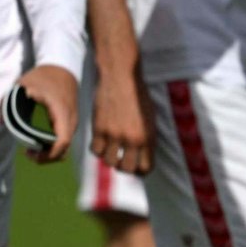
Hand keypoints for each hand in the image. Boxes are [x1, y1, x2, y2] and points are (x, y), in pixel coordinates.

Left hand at [19, 63, 78, 163]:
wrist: (62, 67)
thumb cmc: (44, 75)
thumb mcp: (23, 84)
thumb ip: (9, 101)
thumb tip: (0, 121)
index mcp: (61, 112)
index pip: (62, 141)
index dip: (49, 154)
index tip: (30, 153)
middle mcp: (71, 120)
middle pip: (64, 149)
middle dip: (46, 157)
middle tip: (28, 153)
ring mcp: (72, 122)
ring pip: (65, 147)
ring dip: (49, 153)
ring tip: (31, 150)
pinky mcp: (70, 122)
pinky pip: (63, 141)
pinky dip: (52, 146)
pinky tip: (39, 142)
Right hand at [89, 56, 150, 173]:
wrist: (121, 76)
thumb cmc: (137, 95)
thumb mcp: (150, 118)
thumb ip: (147, 138)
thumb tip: (142, 156)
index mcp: (148, 137)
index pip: (146, 168)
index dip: (140, 170)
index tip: (135, 165)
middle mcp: (132, 139)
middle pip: (126, 169)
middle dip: (123, 167)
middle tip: (121, 159)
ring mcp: (114, 134)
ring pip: (109, 161)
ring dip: (109, 158)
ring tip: (110, 150)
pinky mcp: (99, 128)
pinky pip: (95, 150)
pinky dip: (97, 149)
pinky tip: (100, 141)